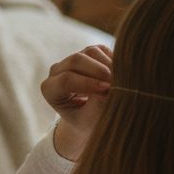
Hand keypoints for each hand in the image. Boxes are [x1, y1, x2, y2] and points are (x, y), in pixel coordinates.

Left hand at [40, 45, 112, 160]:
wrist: (90, 119)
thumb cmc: (87, 123)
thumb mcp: (90, 120)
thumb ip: (96, 106)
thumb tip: (111, 88)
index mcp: (50, 89)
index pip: (66, 80)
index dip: (88, 83)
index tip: (108, 90)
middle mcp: (57, 71)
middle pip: (76, 60)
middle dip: (99, 70)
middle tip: (118, 83)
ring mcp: (72, 60)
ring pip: (90, 52)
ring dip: (109, 65)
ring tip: (122, 80)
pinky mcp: (88, 54)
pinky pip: (102, 50)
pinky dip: (114, 60)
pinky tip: (122, 75)